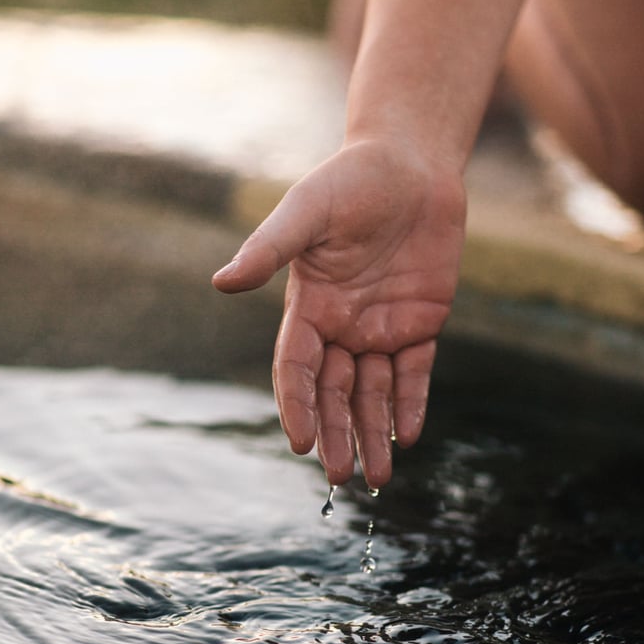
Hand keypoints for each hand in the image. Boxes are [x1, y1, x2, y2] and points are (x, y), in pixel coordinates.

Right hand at [212, 138, 464, 487]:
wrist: (410, 164)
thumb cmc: (349, 180)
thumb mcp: (307, 212)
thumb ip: (269, 249)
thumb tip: (222, 283)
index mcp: (309, 308)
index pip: (297, 368)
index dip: (298, 406)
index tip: (302, 443)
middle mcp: (342, 326)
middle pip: (335, 393)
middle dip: (337, 434)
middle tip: (340, 479)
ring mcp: (382, 327)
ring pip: (375, 393)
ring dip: (375, 434)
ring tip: (379, 477)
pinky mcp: (421, 323)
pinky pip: (415, 372)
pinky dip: (411, 403)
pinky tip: (409, 434)